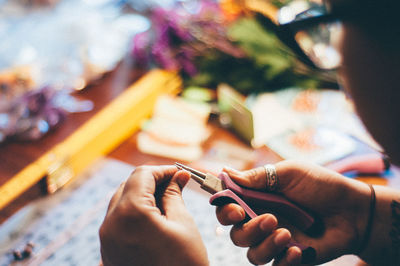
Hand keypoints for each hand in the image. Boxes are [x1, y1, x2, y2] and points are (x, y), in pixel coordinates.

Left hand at [99, 165, 207, 265]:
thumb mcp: (183, 225)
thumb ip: (175, 195)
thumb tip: (178, 176)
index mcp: (130, 214)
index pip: (142, 175)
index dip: (163, 170)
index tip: (179, 173)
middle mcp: (111, 225)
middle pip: (128, 185)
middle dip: (152, 181)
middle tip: (176, 185)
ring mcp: (106, 240)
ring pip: (121, 201)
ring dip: (142, 194)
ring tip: (167, 200)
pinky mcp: (108, 251)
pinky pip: (118, 219)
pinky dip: (134, 211)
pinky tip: (154, 215)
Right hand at [216, 160, 371, 264]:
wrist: (352, 209)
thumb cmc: (321, 185)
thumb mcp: (290, 173)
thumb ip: (258, 176)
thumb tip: (226, 172)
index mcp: (257, 199)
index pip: (228, 208)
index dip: (225, 211)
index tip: (236, 210)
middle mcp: (261, 221)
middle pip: (236, 235)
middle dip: (249, 230)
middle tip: (271, 219)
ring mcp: (276, 241)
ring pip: (253, 254)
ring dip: (266, 245)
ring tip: (288, 234)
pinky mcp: (291, 257)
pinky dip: (284, 260)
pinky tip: (297, 249)